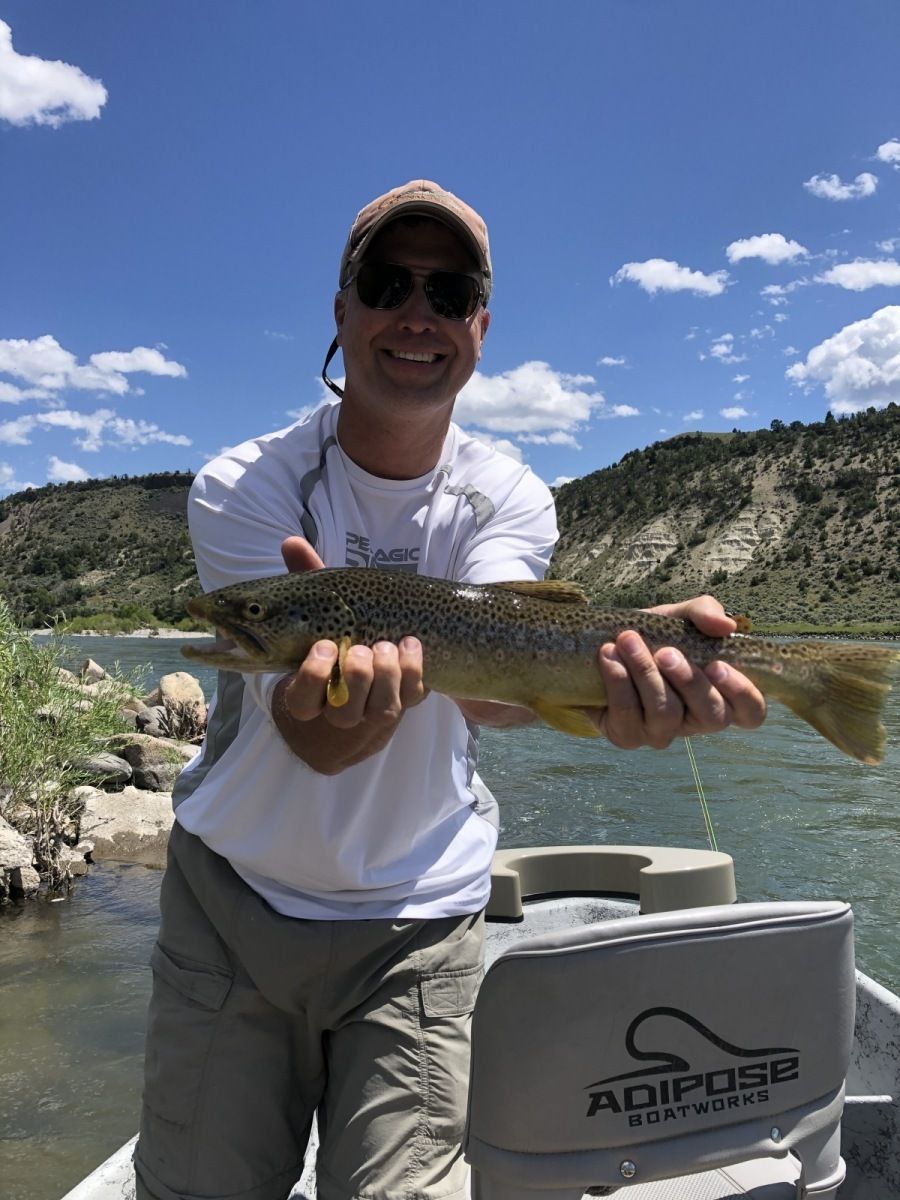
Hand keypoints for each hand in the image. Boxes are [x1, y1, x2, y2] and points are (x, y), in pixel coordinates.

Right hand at [273, 540, 426, 768]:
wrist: (384, 662)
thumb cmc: (344, 630)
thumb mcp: (324, 606)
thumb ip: (307, 578)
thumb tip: (290, 542)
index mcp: (311, 690)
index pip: (301, 700)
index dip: (312, 678)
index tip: (325, 645)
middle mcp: (341, 709)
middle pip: (344, 712)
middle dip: (357, 675)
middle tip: (360, 647)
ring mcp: (376, 710)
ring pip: (380, 709)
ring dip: (386, 673)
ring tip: (386, 645)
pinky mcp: (407, 702)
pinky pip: (412, 696)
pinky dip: (414, 669)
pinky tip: (411, 644)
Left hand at [593, 594, 765, 750]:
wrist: (605, 645)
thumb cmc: (655, 635)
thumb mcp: (680, 616)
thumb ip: (705, 613)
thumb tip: (726, 626)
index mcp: (721, 695)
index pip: (752, 712)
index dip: (742, 694)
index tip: (717, 664)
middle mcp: (697, 720)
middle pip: (711, 716)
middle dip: (688, 681)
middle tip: (666, 652)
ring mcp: (663, 733)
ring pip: (666, 715)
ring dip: (645, 673)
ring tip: (627, 641)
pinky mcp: (628, 736)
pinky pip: (627, 716)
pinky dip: (618, 681)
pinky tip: (609, 655)